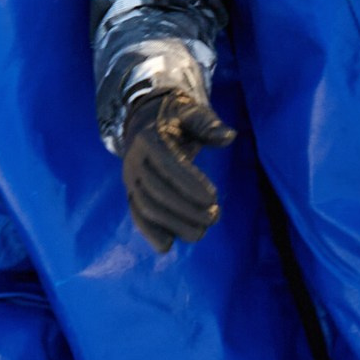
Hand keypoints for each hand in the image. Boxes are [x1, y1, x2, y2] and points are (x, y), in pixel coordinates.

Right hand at [121, 90, 236, 251]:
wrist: (146, 121)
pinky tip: (167, 247)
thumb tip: (229, 136)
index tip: (213, 198)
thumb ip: (208, 124)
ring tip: (201, 232)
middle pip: (157, 190)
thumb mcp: (192, 113)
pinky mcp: (131, 193)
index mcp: (148, 138)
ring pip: (147, 207)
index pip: (168, 164)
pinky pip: (137, 215)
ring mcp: (130, 180)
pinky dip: (149, 232)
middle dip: (186, 208)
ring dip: (174, 223)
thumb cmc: (176, 118)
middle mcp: (133, 161)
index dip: (189, 183)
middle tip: (215, 217)